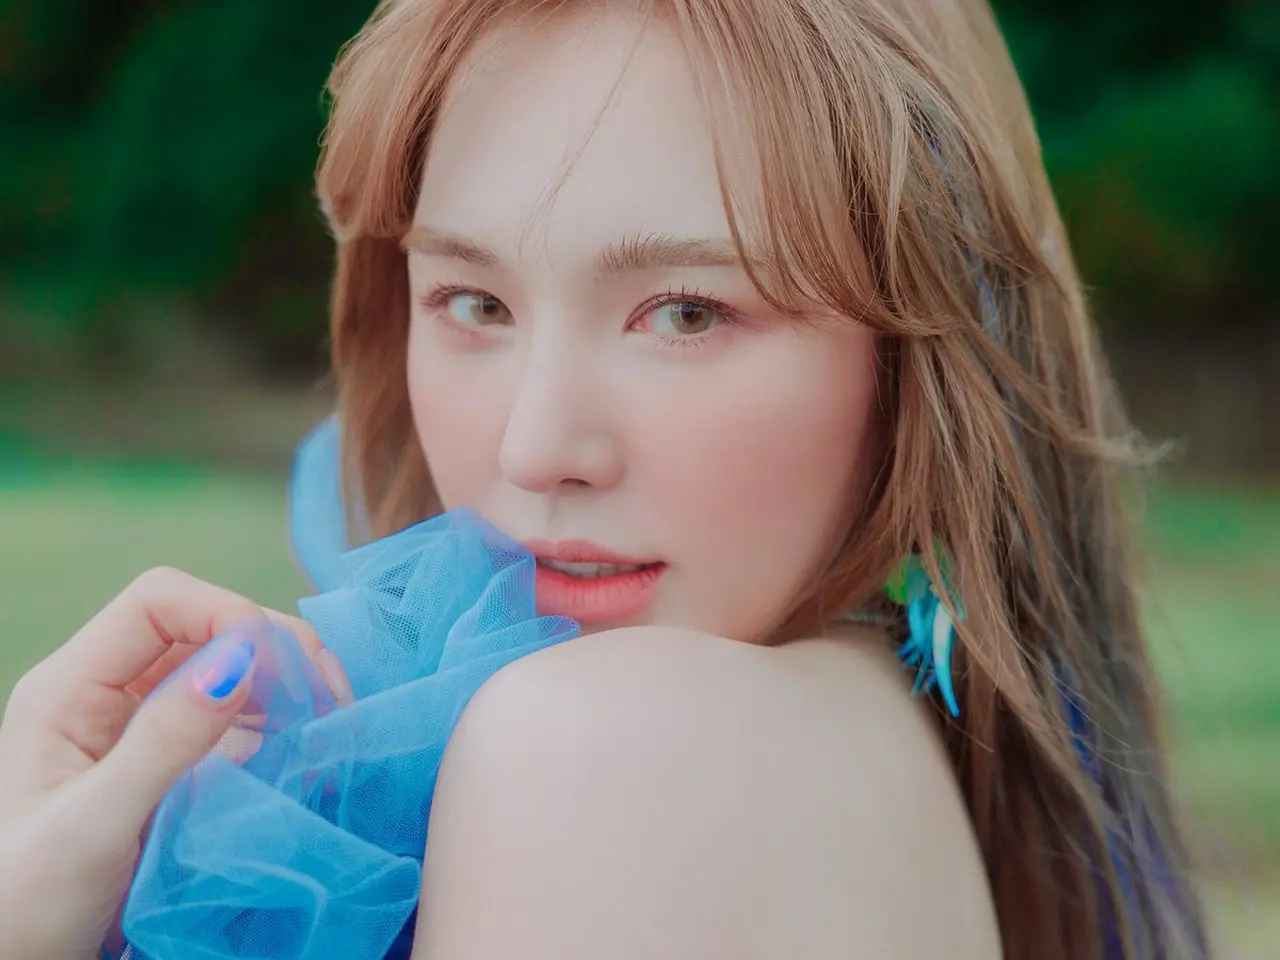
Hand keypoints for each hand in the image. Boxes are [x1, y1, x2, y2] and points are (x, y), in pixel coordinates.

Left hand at [0, 567, 351, 959]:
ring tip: (327, 724)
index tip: (284, 670)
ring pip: (231, 665)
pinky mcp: (176, 759)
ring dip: (287, 682)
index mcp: (70, 687)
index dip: (227, 614)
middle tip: (329, 699)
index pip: (159, 603)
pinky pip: (239, 715)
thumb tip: (241, 662)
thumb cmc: (28, 905)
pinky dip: (283, 721)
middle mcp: (108, 691)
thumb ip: (164, 741)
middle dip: (275, 647)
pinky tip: (307, 751)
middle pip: (206, 625)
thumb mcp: (93, 826)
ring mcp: (144, 723)